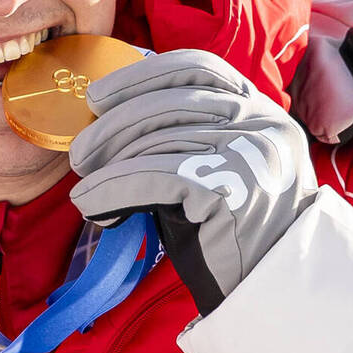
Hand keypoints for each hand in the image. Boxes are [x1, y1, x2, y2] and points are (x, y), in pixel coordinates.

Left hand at [70, 50, 318, 315]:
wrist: (272, 284)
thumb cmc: (234, 225)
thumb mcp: (221, 162)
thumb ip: (185, 131)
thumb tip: (111, 110)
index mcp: (260, 108)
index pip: (198, 68)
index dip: (142, 75)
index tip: (99, 94)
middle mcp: (262, 123)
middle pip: (169, 103)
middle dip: (113, 125)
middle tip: (80, 151)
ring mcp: (250, 154)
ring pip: (157, 140)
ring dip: (108, 162)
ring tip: (84, 178)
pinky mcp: (231, 189)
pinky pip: (152, 177)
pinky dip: (111, 189)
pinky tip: (92, 203)